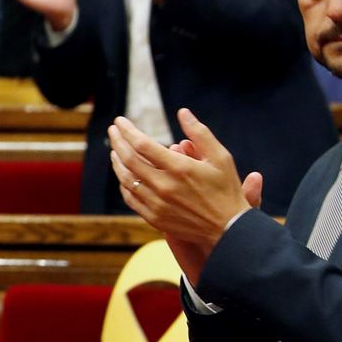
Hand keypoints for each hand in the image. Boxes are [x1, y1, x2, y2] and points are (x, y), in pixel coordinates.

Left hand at [108, 109, 260, 285]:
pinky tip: (124, 175)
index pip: (142, 144)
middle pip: (129, 160)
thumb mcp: (220, 157)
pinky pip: (131, 198)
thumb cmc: (226, 190)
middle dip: (117, 142)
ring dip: (117, 162)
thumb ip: (200, 134)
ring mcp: (156, 203)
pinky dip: (124, 183)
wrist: (228, 229)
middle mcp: (164, 186)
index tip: (120, 122)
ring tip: (115, 150)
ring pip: (126, 179)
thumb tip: (182, 112)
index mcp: (179, 168)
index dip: (128, 131)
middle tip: (113, 130)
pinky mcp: (154, 218)